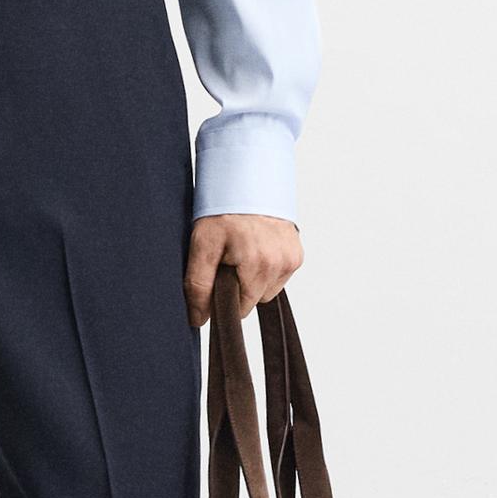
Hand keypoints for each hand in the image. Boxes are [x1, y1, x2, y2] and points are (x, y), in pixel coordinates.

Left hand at [183, 214, 303, 329]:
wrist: (246, 179)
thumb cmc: (223, 209)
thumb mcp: (201, 245)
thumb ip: (199, 285)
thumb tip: (198, 318)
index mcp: (258, 264)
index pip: (241, 308)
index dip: (224, 296)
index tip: (218, 274)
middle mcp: (280, 263)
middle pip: (255, 299)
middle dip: (239, 286)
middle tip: (227, 258)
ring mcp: (291, 258)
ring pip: (268, 289)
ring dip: (253, 278)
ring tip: (241, 251)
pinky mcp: (297, 254)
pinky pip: (279, 276)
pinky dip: (266, 268)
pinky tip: (256, 248)